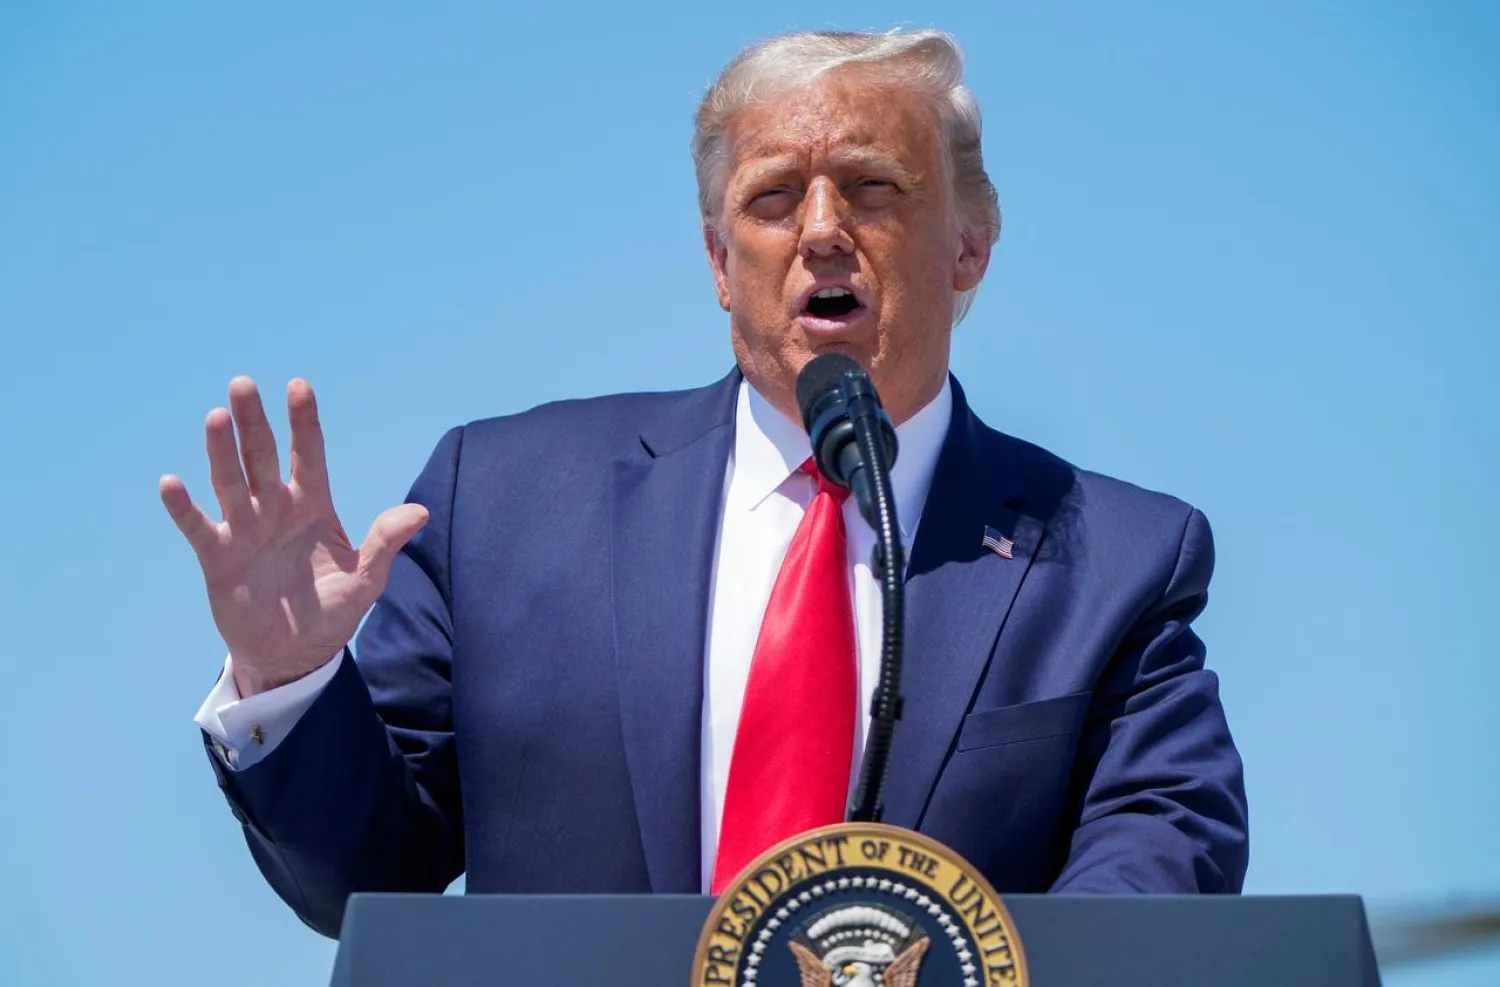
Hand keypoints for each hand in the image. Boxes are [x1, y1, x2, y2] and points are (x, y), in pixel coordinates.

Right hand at [161, 377, 427, 696]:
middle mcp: (276, 509)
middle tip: (242, 384)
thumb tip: (420, 512)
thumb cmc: (332, 612)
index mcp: (313, 506)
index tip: (299, 387)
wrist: (294, 654)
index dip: (304, 423)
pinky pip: (198, 527)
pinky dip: (183, 507)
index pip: (308, 455)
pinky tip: (171, 482)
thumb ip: (385, 543)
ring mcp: (245, 530)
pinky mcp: (218, 558)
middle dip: (254, 422)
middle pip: (261, 457)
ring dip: (221, 450)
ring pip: (230, 481)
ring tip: (215, 417)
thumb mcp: (366, 579)